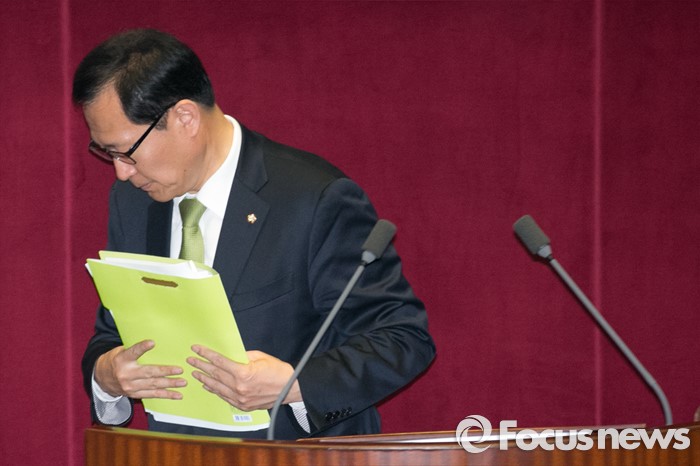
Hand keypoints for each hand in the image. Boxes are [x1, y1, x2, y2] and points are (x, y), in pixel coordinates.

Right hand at [94, 340, 185, 399]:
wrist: (101, 378)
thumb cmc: (116, 360)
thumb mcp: (121, 351)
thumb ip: (135, 349)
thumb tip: (154, 342)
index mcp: (122, 359)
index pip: (133, 352)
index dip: (142, 347)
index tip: (152, 342)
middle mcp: (126, 374)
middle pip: (148, 373)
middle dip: (165, 372)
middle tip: (180, 370)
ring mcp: (130, 386)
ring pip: (153, 386)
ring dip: (169, 384)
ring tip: (182, 382)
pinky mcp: (134, 394)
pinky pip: (152, 395)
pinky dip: (165, 395)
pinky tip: (177, 395)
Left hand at [187, 346, 301, 410]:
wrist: (290, 388)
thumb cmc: (278, 371)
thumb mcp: (260, 357)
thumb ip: (242, 356)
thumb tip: (230, 355)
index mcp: (243, 373)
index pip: (219, 362)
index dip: (206, 354)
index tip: (197, 349)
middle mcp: (239, 388)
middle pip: (215, 374)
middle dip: (201, 366)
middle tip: (191, 360)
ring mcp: (240, 398)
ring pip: (216, 387)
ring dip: (204, 379)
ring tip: (195, 373)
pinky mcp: (243, 405)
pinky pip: (224, 397)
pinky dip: (215, 390)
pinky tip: (208, 386)